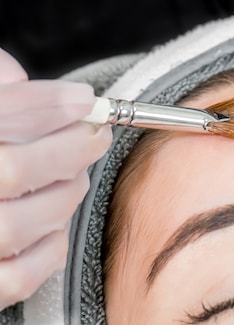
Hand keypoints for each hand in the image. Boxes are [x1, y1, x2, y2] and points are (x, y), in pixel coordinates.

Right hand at [0, 48, 110, 308]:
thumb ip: (1, 94)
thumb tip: (39, 87)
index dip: (45, 105)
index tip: (84, 99)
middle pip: (11, 169)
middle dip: (67, 148)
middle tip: (94, 133)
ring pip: (17, 224)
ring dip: (63, 194)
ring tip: (74, 175)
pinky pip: (17, 277)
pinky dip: (49, 247)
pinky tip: (53, 223)